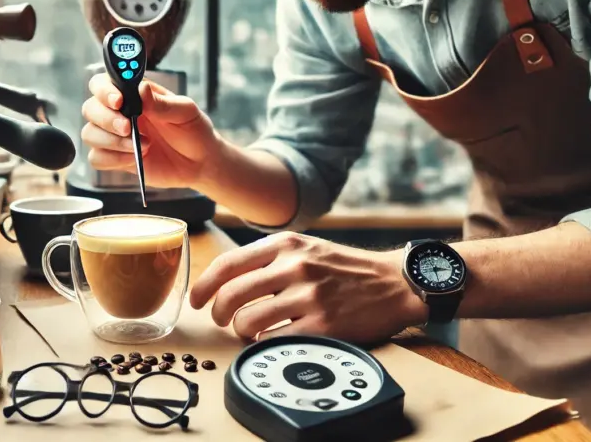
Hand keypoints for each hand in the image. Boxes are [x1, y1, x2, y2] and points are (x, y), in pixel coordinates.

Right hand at [81, 74, 220, 188]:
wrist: (200, 162)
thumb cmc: (193, 130)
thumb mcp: (185, 112)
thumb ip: (162, 103)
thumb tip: (142, 88)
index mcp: (133, 94)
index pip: (103, 83)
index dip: (104, 90)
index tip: (118, 101)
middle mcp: (119, 112)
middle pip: (90, 108)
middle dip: (107, 119)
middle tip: (129, 128)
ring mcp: (115, 136)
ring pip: (89, 134)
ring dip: (111, 141)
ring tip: (139, 147)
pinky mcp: (116, 158)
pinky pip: (97, 158)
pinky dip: (112, 159)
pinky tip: (134, 158)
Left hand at [190, 233, 425, 342]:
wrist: (393, 283)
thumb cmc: (344, 268)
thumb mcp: (305, 247)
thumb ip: (268, 258)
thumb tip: (226, 279)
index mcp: (285, 245)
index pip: (228, 264)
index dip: (204, 285)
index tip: (197, 300)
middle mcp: (294, 267)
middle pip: (231, 295)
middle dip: (217, 313)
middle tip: (221, 320)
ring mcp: (308, 296)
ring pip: (248, 321)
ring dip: (242, 332)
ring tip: (250, 331)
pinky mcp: (322, 325)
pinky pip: (274, 341)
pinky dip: (265, 344)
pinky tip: (273, 339)